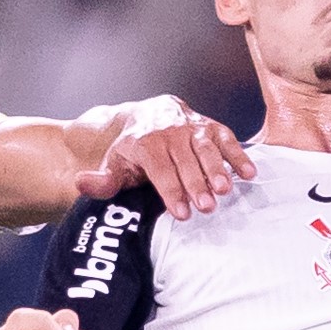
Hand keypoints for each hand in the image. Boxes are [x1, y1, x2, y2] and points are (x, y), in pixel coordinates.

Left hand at [81, 94, 256, 219]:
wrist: (150, 115)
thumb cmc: (134, 150)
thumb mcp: (115, 164)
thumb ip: (103, 180)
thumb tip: (82, 183)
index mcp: (146, 143)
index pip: (160, 169)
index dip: (171, 191)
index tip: (181, 213)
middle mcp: (170, 132)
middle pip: (185, 160)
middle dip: (196, 184)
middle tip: (206, 207)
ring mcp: (192, 127)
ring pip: (206, 148)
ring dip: (217, 169)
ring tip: (225, 190)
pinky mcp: (211, 126)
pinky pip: (226, 139)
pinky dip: (238, 155)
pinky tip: (248, 174)